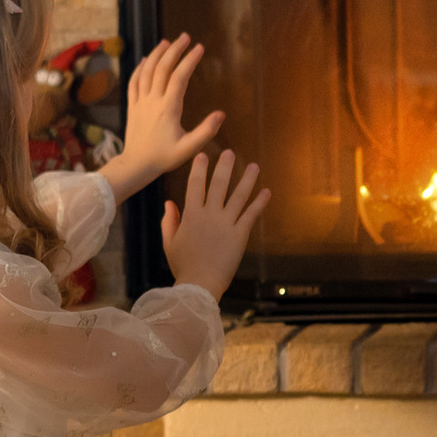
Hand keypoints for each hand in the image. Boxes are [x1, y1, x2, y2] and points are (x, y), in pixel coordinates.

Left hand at [102, 34, 224, 202]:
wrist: (136, 165)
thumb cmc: (164, 157)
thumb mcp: (189, 148)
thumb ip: (206, 131)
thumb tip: (221, 114)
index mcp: (169, 108)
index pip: (180, 78)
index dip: (190, 60)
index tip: (200, 48)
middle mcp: (153, 101)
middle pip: (163, 68)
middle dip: (175, 50)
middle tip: (185, 37)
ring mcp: (140, 102)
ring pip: (147, 71)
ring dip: (157, 54)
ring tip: (167, 42)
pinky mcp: (132, 106)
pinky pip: (134, 82)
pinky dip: (140, 68)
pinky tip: (146, 59)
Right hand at [159, 149, 270, 298]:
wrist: (199, 284)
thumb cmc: (183, 265)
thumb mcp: (169, 242)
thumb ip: (168, 221)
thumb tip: (169, 202)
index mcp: (191, 215)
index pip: (194, 185)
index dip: (199, 169)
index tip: (203, 155)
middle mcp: (209, 215)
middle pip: (218, 185)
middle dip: (224, 167)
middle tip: (230, 153)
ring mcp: (226, 223)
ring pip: (239, 196)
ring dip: (247, 179)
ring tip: (254, 166)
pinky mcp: (240, 234)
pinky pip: (251, 214)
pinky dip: (260, 202)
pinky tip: (267, 191)